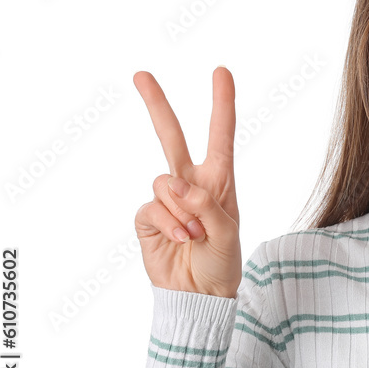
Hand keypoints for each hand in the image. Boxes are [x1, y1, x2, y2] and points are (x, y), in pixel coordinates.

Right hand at [132, 66, 241, 297]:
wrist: (200, 296)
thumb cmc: (223, 263)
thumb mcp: (228, 233)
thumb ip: (205, 204)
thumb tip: (174, 182)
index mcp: (220, 180)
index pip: (221, 135)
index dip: (221, 103)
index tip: (221, 72)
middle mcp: (192, 183)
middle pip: (171, 137)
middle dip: (156, 105)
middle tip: (140, 74)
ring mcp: (168, 200)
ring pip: (164, 181)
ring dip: (183, 210)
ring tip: (197, 235)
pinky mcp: (148, 218)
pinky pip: (152, 207)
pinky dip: (169, 224)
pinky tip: (182, 241)